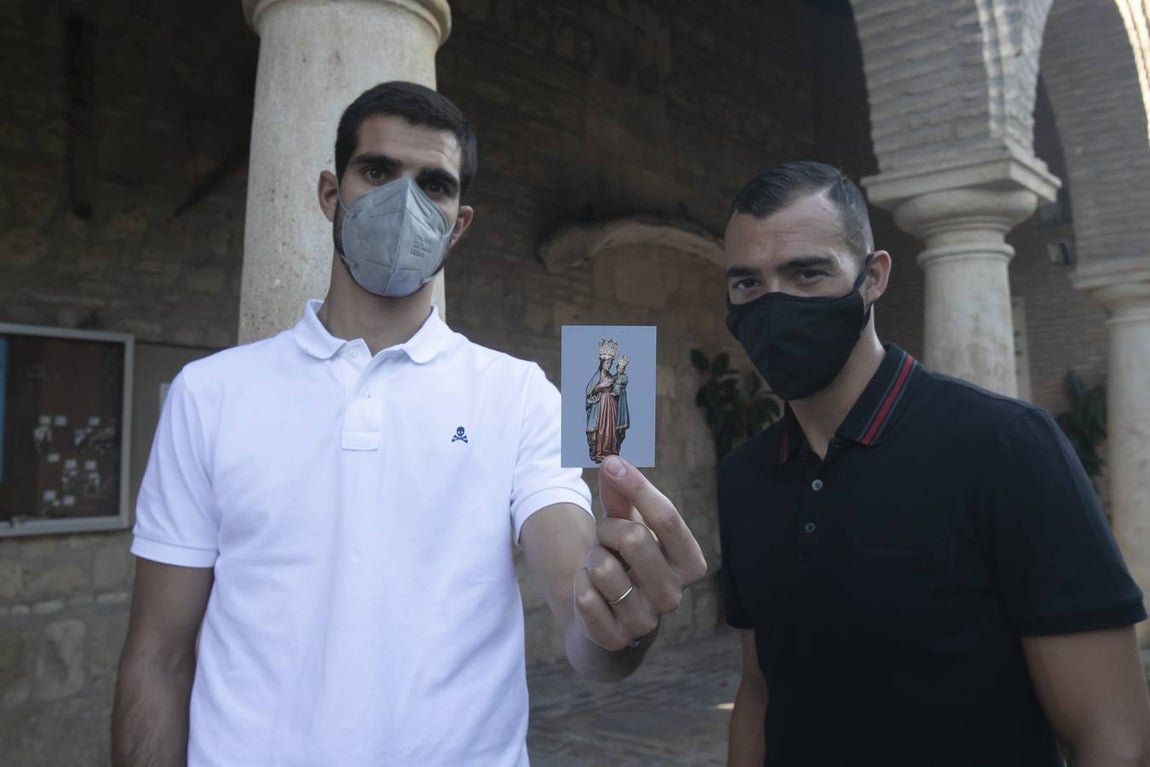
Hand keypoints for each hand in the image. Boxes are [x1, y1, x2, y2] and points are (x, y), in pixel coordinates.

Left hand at [574, 455, 707, 650]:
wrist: (608, 621)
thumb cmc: (624, 563)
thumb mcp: (626, 526)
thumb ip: (622, 497)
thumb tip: (612, 462)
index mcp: (689, 562)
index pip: (668, 518)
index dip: (638, 487)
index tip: (611, 463)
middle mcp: (674, 594)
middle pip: (635, 538)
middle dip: (608, 530)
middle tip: (606, 539)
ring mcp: (647, 621)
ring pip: (603, 567)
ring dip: (591, 558)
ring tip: (599, 567)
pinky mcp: (616, 639)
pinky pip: (586, 598)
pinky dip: (579, 586)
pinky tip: (591, 592)